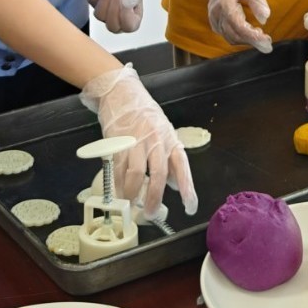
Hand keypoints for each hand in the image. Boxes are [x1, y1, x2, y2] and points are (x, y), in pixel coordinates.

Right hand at [81, 65, 197, 216]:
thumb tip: (175, 184)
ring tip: (132, 205)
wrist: (120, 92)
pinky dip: (119, 185)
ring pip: (137, 174)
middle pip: (159, 174)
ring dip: (134, 194)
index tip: (190, 207)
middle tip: (152, 214)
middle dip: (155, 198)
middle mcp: (156, 140)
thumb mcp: (163, 132)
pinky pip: (118, 169)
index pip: (182, 166)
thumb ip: (169, 158)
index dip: (187, 187)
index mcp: (170, 139)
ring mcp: (136, 141)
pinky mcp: (117, 142)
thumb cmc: (143, 114)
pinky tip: (120, 192)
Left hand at [86, 0, 146, 33]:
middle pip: (112, 26)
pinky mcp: (94, 2)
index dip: (125, 15)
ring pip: (100, 15)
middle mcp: (120, 16)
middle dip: (113, 6)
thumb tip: (126, 3)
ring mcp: (106, 10)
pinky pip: (92, 1)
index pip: (129, 26)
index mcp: (135, 14)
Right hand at [195, 0, 272, 52]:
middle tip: (268, 40)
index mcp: (224, 4)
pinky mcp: (215, 20)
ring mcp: (214, 18)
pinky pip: (227, 34)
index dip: (252, 36)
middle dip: (252, 40)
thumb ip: (257, 2)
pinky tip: (251, 30)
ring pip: (230, 37)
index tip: (266, 40)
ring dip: (246, 40)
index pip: (238, 26)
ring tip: (261, 34)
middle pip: (234, 35)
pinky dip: (239, 36)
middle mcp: (216, 14)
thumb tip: (265, 19)